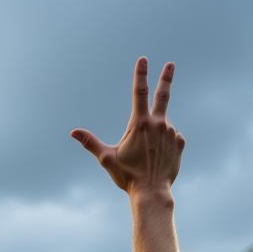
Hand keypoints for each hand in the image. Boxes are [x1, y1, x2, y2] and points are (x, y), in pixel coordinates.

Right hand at [72, 57, 184, 194]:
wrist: (152, 192)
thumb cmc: (127, 176)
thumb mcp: (106, 158)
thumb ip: (90, 143)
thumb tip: (73, 132)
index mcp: (140, 123)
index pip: (140, 92)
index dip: (140, 74)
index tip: (143, 59)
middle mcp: (158, 123)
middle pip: (163, 94)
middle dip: (166, 77)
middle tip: (171, 64)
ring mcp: (172, 132)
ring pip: (161, 126)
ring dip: (153, 135)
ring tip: (146, 156)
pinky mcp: (179, 143)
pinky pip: (171, 138)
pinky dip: (164, 144)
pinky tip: (157, 158)